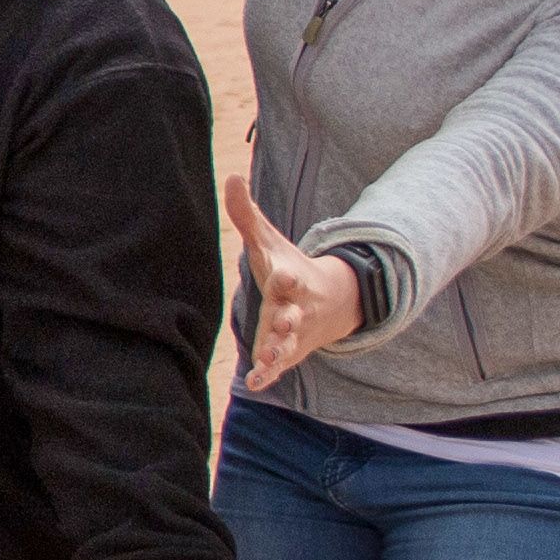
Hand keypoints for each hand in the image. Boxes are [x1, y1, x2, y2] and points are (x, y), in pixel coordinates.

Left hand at [224, 172, 361, 384]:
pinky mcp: (286, 354)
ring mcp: (292, 334)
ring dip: (278, 350)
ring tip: (267, 357)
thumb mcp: (268, 243)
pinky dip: (267, 375)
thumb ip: (247, 215)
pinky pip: (277, 367)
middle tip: (283, 323)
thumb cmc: (287, 270)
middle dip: (288, 320)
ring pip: (286, 345)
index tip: (282, 275)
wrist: (328, 305)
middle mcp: (295, 309)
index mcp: (290, 280)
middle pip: (292, 315)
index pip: (288, 278)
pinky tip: (255, 382)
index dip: (284, 277)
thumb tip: (231, 177)